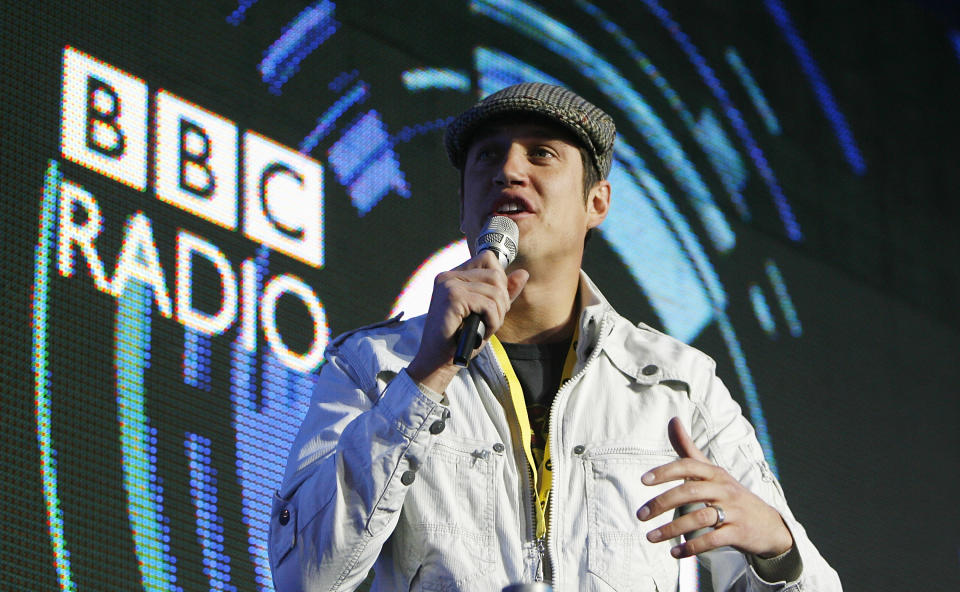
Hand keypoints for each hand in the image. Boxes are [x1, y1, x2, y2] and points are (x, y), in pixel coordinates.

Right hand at [407, 250, 527, 392]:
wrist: (438, 361)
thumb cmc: (460, 338)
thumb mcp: (486, 312)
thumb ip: (503, 292)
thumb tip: (523, 273)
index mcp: (453, 275)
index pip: (488, 259)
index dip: (500, 280)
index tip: (494, 303)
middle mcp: (449, 276)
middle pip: (495, 274)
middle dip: (502, 300)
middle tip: (492, 319)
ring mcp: (449, 285)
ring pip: (495, 290)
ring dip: (498, 314)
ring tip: (487, 327)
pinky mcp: (452, 297)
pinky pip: (488, 304)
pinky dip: (492, 320)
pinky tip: (483, 330)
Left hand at [636, 417, 793, 558]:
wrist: (769, 525)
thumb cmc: (731, 495)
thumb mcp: (712, 471)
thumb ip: (689, 449)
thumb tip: (673, 420)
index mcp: (715, 473)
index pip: (688, 466)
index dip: (665, 471)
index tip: (643, 481)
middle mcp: (724, 489)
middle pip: (690, 492)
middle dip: (662, 503)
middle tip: (640, 515)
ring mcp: (733, 511)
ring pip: (698, 518)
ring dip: (671, 529)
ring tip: (650, 537)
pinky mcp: (739, 533)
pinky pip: (712, 540)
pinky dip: (691, 547)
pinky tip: (675, 553)